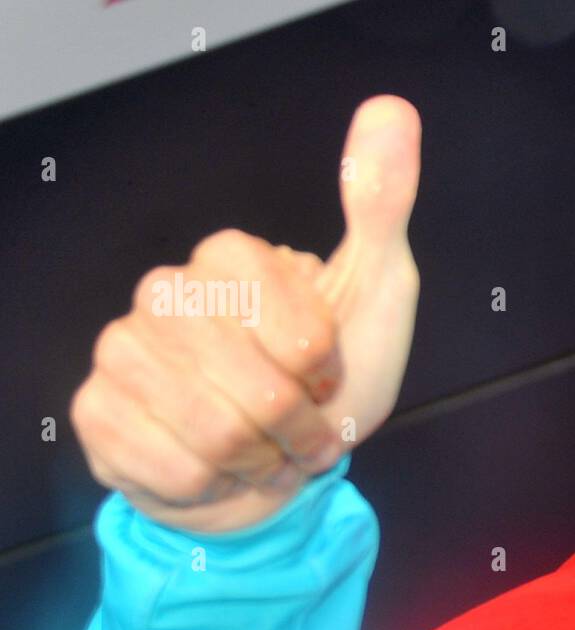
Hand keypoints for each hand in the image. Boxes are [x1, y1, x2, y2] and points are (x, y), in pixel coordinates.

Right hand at [70, 95, 421, 532]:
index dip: (326, 376)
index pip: (301, 340)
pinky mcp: (96, 413)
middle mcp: (164, 293)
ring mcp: (120, 350)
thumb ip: (380, 206)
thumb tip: (392, 111)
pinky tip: (215, 467)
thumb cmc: (330, 382)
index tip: (325, 374)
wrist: (275, 464)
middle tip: (299, 425)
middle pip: (262, 394)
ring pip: (217, 437)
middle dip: (300, 430)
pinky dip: (213, 487)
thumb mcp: (377, 292)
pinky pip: (172, 470)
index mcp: (230, 257)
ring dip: (262, 461)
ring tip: (263, 447)